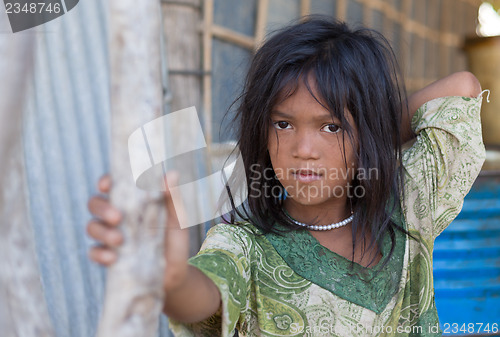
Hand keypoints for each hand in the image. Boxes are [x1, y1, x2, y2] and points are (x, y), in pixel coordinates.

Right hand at [87, 172, 189, 291]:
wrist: (175, 273)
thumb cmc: (174, 240)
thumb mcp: (177, 219)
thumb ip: (172, 198)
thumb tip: (173, 174)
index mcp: (130, 201)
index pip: (111, 185)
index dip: (105, 181)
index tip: (106, 185)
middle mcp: (116, 216)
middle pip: (95, 204)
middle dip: (102, 208)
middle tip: (117, 217)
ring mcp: (109, 236)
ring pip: (92, 227)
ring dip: (102, 232)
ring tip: (118, 240)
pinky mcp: (108, 257)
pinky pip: (93, 252)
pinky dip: (99, 254)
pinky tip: (112, 258)